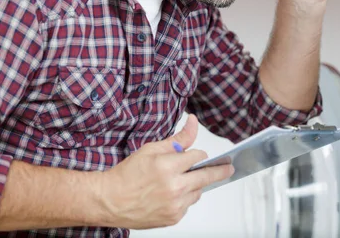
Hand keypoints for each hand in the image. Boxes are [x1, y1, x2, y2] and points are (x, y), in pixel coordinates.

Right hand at [100, 115, 233, 228]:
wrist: (109, 200)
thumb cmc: (127, 174)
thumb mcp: (152, 149)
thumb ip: (178, 139)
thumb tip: (194, 122)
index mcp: (167, 166)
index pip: (198, 156)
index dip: (197, 154)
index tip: (198, 155)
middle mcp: (174, 187)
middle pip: (206, 176)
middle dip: (220, 170)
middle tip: (229, 167)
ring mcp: (174, 205)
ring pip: (198, 191)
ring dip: (195, 185)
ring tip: (178, 181)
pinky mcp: (173, 217)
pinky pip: (189, 204)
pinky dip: (184, 198)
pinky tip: (170, 194)